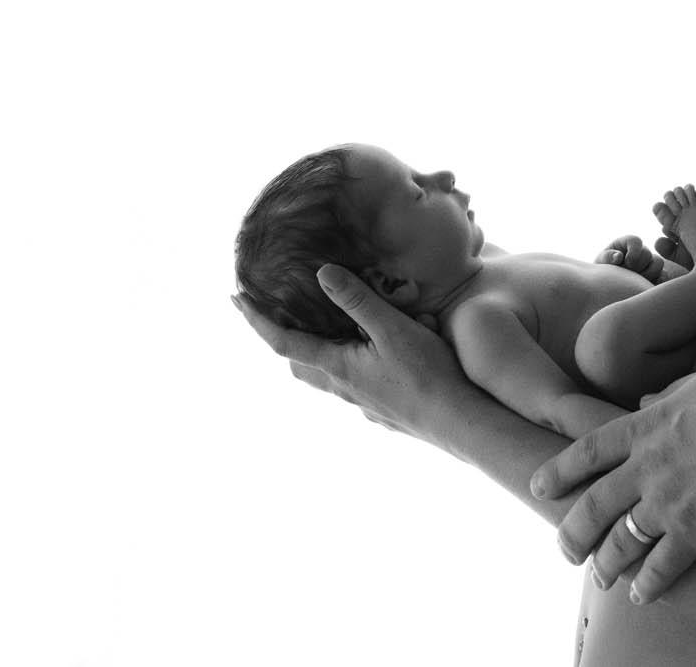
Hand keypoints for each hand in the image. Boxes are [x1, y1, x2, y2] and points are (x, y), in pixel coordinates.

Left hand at [232, 264, 475, 445]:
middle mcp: (344, 388)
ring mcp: (364, 403)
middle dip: (287, 339)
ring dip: (323, 354)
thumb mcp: (393, 330)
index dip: (258, 320)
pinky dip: (353, 365)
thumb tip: (321, 273)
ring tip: (334, 330)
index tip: (236, 299)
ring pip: (330, 376)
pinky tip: (379, 357)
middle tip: (283, 315)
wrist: (459, 422)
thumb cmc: (428, 375)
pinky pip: (357, 384)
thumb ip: (358, 301)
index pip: (284, 342)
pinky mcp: (384, 411)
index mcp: (338, 368)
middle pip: (302, 364)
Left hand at [532, 363, 695, 603]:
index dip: (559, 469)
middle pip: (592, 505)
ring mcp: (668, 504)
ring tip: (601, 576)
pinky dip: (647, 586)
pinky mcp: (695, 535)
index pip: (589, 450)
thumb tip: (646, 401)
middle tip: (565, 550)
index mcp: (649, 427)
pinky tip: (640, 597)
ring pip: (619, 542)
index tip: (539, 485)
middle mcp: (648, 468)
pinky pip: (660, 569)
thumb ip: (671, 392)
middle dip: (572, 532)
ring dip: (605, 564)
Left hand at [595, 234, 665, 284]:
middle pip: (647, 254)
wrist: (608, 284)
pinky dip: (657, 281)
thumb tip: (618, 256)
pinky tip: (645, 285)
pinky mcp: (656, 274)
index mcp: (627, 243)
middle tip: (627, 275)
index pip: (635, 240)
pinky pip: (664, 276)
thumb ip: (607, 257)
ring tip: (636, 282)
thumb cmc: (603, 270)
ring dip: (648, 274)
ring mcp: (649, 262)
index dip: (633, 251)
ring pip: (658, 263)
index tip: (626, 263)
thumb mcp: (601, 262)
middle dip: (637, 266)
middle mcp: (640, 250)